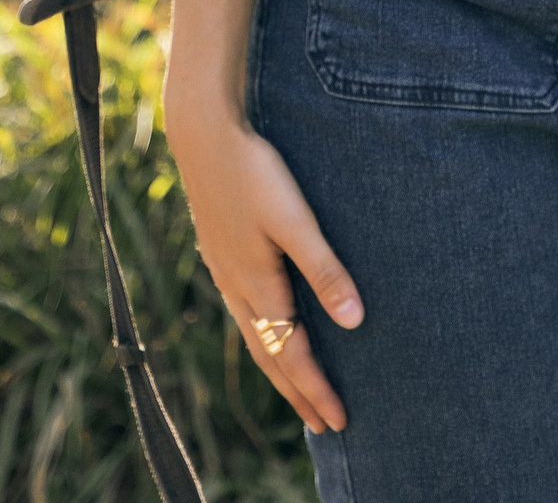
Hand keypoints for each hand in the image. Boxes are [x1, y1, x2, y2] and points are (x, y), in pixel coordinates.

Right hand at [165, 63, 364, 436]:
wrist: (203, 133)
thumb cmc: (253, 170)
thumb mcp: (295, 219)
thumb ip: (324, 270)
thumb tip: (355, 322)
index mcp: (258, 286)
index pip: (292, 354)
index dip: (316, 388)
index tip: (338, 421)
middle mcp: (238, 288)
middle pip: (271, 356)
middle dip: (298, 392)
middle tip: (322, 424)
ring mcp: (225, 272)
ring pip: (255, 337)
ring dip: (279, 368)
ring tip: (297, 389)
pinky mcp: (221, 253)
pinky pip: (245, 314)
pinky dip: (262, 337)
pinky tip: (267, 328)